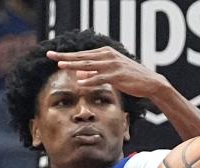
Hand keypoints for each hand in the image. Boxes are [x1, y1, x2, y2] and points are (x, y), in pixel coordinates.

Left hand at [47, 46, 168, 98]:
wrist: (149, 82)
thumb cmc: (129, 78)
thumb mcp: (109, 73)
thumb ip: (94, 72)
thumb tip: (78, 75)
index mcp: (105, 53)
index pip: (81, 54)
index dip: (66, 54)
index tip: (52, 55)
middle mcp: (107, 56)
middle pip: (81, 56)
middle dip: (64, 55)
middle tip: (49, 54)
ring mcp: (112, 65)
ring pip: (88, 65)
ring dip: (73, 64)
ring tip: (60, 64)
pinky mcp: (117, 75)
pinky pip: (100, 78)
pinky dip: (90, 79)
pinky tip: (80, 82)